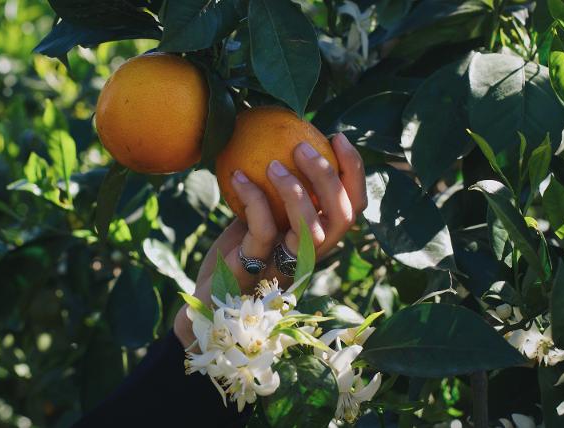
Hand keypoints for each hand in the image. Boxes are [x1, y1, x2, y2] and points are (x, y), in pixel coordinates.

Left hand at [174, 133, 366, 346]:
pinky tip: (238, 176)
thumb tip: (283, 137)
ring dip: (295, 189)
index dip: (354, 171)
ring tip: (272, 163)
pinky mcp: (256, 269)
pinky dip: (253, 198)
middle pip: (343, 217)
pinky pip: (263, 229)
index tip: (337, 136)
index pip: (354, 207)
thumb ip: (280, 190)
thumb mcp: (264, 213)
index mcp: (319, 239)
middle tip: (301, 146)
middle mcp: (311, 256)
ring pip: (311, 228)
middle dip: (328, 176)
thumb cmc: (239, 249)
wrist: (209, 293)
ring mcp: (286, 267)